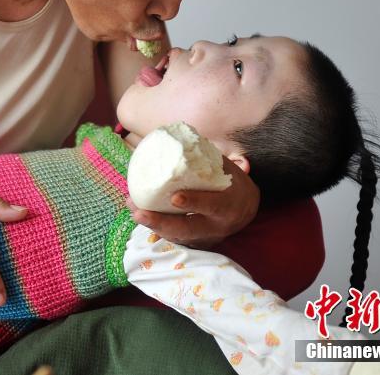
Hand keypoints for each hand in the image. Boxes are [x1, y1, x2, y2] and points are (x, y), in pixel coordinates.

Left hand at [126, 155, 258, 248]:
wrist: (246, 208)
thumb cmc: (232, 183)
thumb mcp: (226, 169)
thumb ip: (206, 158)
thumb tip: (180, 138)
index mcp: (228, 206)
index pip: (212, 205)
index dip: (194, 202)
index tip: (175, 197)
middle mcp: (216, 226)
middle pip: (187, 229)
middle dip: (161, 222)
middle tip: (139, 213)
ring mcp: (204, 237)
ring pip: (177, 236)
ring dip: (152, 225)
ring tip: (134, 210)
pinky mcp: (195, 241)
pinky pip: (174, 237)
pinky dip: (156, 227)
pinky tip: (139, 213)